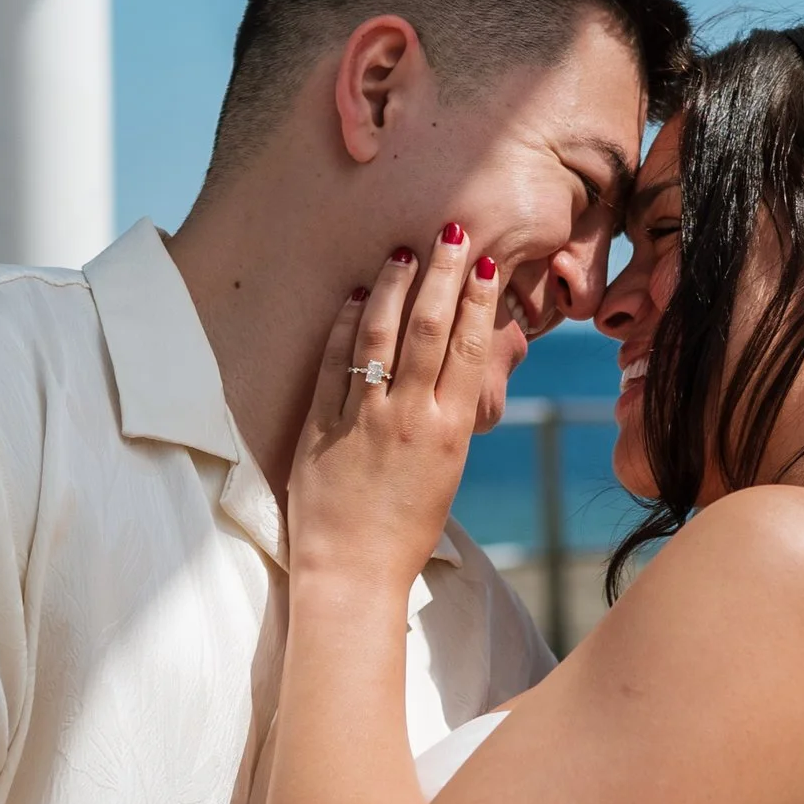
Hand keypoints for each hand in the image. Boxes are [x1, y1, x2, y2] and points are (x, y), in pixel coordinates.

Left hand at [291, 230, 499, 593]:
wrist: (353, 574)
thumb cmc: (404, 529)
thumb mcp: (446, 471)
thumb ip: (449, 417)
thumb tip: (457, 367)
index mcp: (450, 432)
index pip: (468, 348)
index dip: (476, 300)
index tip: (482, 263)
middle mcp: (410, 418)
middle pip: (429, 329)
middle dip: (442, 273)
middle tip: (450, 229)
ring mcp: (364, 419)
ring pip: (382, 335)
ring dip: (394, 285)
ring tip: (403, 250)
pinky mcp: (321, 426)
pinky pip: (335, 361)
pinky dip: (347, 323)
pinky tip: (356, 294)